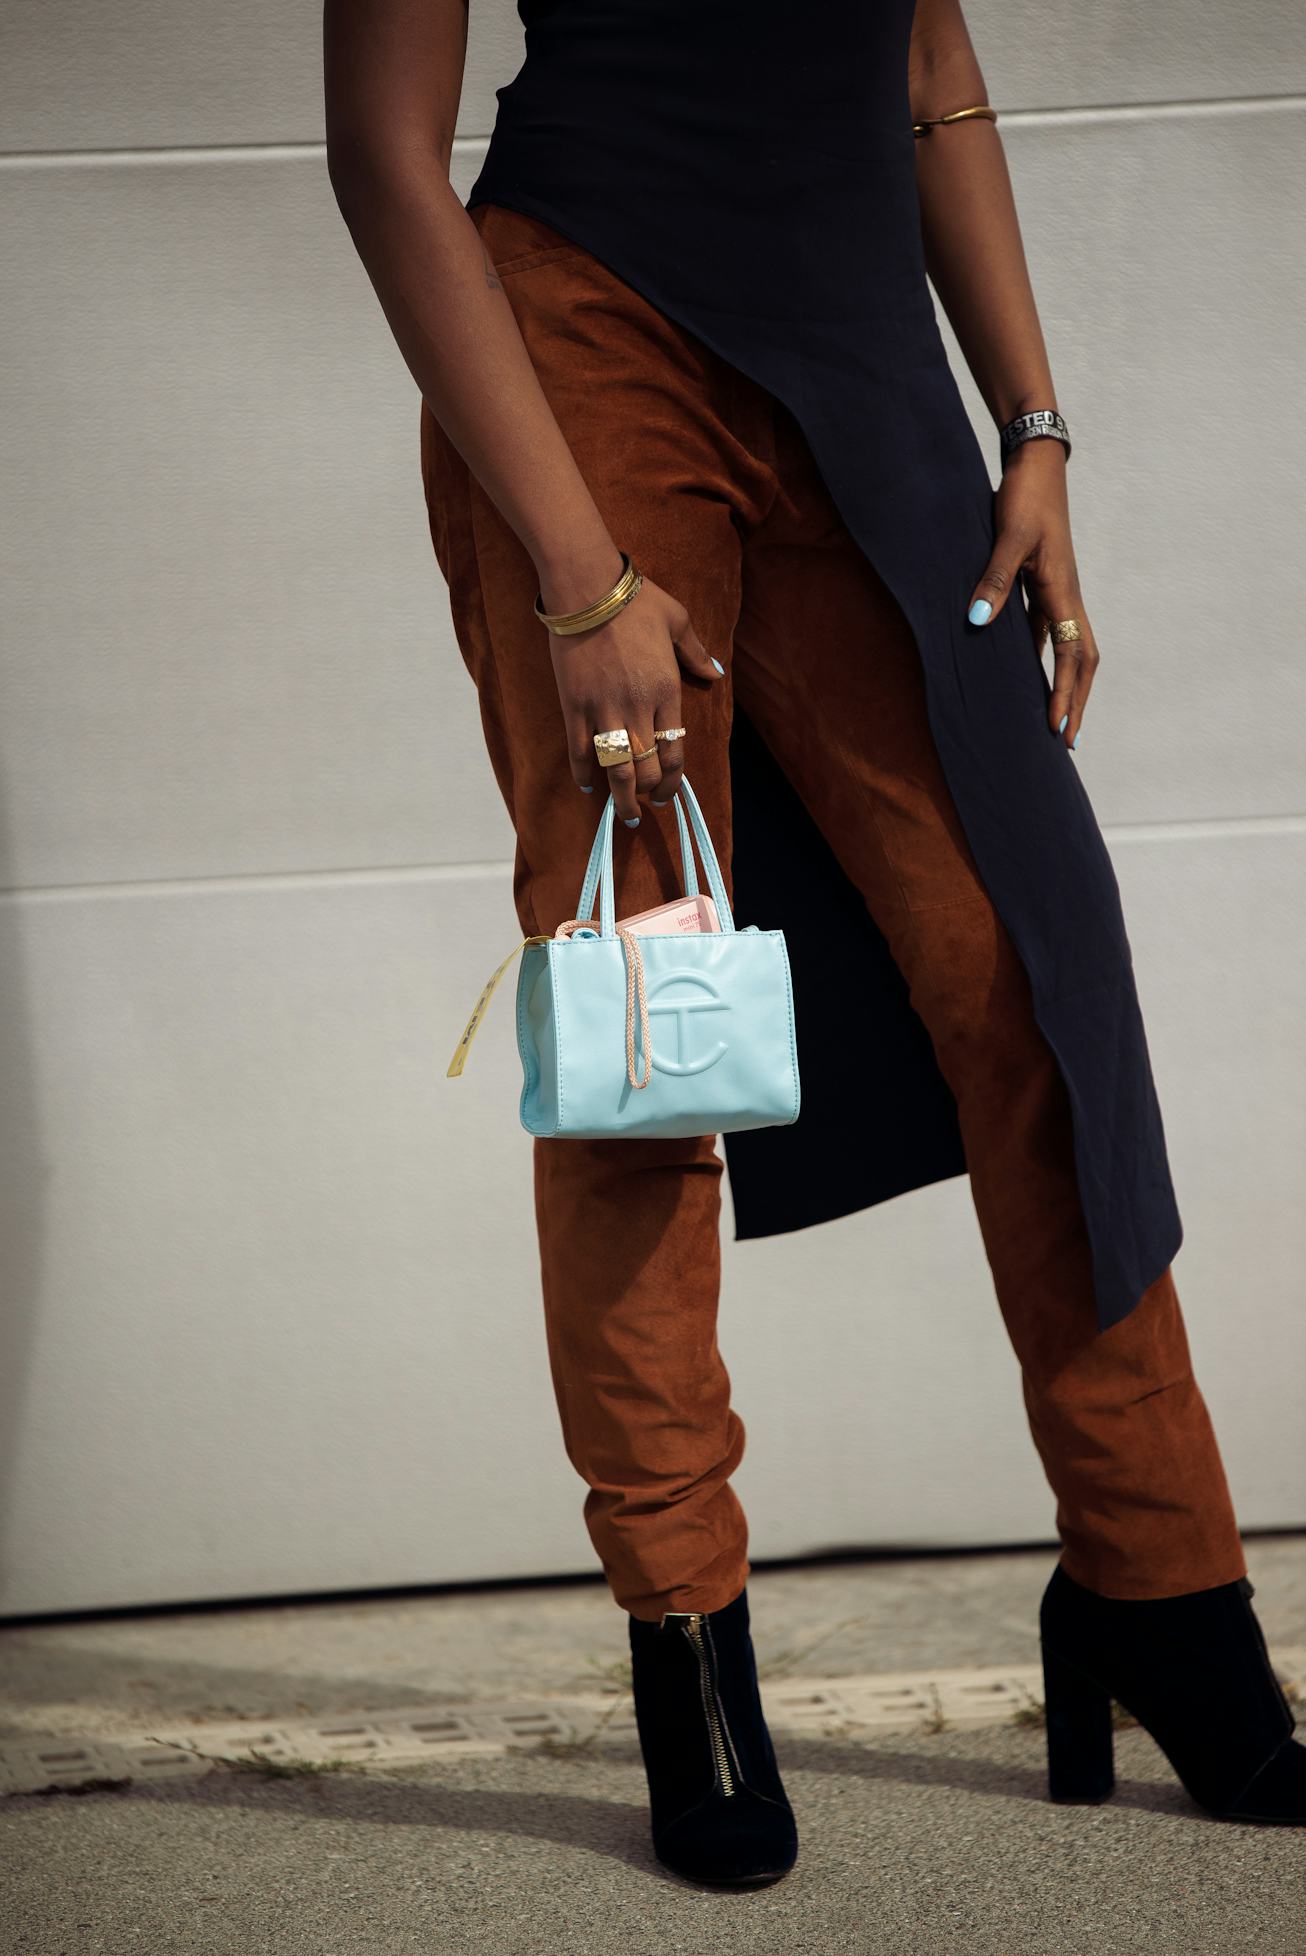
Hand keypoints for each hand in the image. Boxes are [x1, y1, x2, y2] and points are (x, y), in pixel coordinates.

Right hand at [548, 574, 723, 825]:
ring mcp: (603, 710)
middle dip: (650, 795)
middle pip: (647, 769)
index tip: (669, 792)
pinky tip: (589, 786)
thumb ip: (697, 654)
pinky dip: (584, 774)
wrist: (588, 588)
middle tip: (647, 806)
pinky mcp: (574, 706)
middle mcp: (637, 708)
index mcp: (666, 691)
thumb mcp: (678, 621)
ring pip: (615, 769)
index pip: (675, 751)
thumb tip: (715, 674)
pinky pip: (579, 751)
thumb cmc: (636, 601)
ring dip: (621, 797)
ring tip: (624, 814)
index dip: (674, 780)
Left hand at [966, 440, 1097, 750]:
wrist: (1034, 463)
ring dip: (1064, 683)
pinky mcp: (1042, 582)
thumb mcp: (1007, 538)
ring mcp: (1056, 590)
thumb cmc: (1025, 497)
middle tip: (1067, 739)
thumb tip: (977, 624)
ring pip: (1067, 647)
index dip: (1066, 694)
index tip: (1058, 729)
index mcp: (1063, 590)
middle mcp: (1066, 595)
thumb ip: (994, 580)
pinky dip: (1043, 657)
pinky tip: (1028, 673)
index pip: (1072, 655)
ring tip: (1054, 716)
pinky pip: (1046, 630)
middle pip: (1082, 659)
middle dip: (1076, 700)